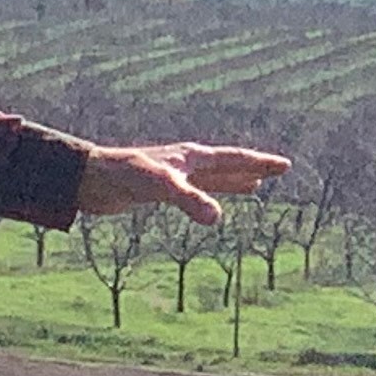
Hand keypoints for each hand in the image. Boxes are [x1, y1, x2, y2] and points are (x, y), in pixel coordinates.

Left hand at [73, 139, 290, 225]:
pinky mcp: (160, 190)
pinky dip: (208, 196)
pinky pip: (194, 192)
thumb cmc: (124, 175)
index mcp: (193, 157)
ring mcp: (174, 175)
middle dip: (254, 168)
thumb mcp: (161, 187)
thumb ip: (190, 201)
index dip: (261, 163)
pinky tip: (208, 203)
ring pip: (213, 178)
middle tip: (279, 170)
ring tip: (253, 184)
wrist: (91, 178)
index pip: (236, 159)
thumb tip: (218, 218)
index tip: (285, 165)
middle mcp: (187, 163)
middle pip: (229, 165)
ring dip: (234, 181)